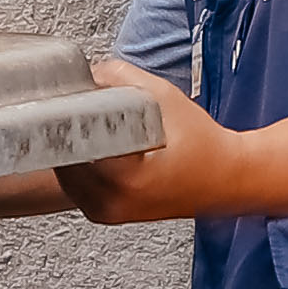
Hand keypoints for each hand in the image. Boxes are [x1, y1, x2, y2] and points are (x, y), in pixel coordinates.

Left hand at [57, 55, 223, 225]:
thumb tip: (88, 73)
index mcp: (125, 177)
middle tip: (80, 109)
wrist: (226, 178)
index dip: (66, 116)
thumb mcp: (164, 97)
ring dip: (69, 149)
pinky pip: (74, 186)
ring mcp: (107, 213)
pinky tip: (93, 149)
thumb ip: (121, 76)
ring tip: (90, 129)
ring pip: (63, 173)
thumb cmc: (204, 145)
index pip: (70, 143)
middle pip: (61, 157)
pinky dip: (77, 166)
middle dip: (66, 131)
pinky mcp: (105, 215)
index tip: (70, 101)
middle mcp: (112, 202)